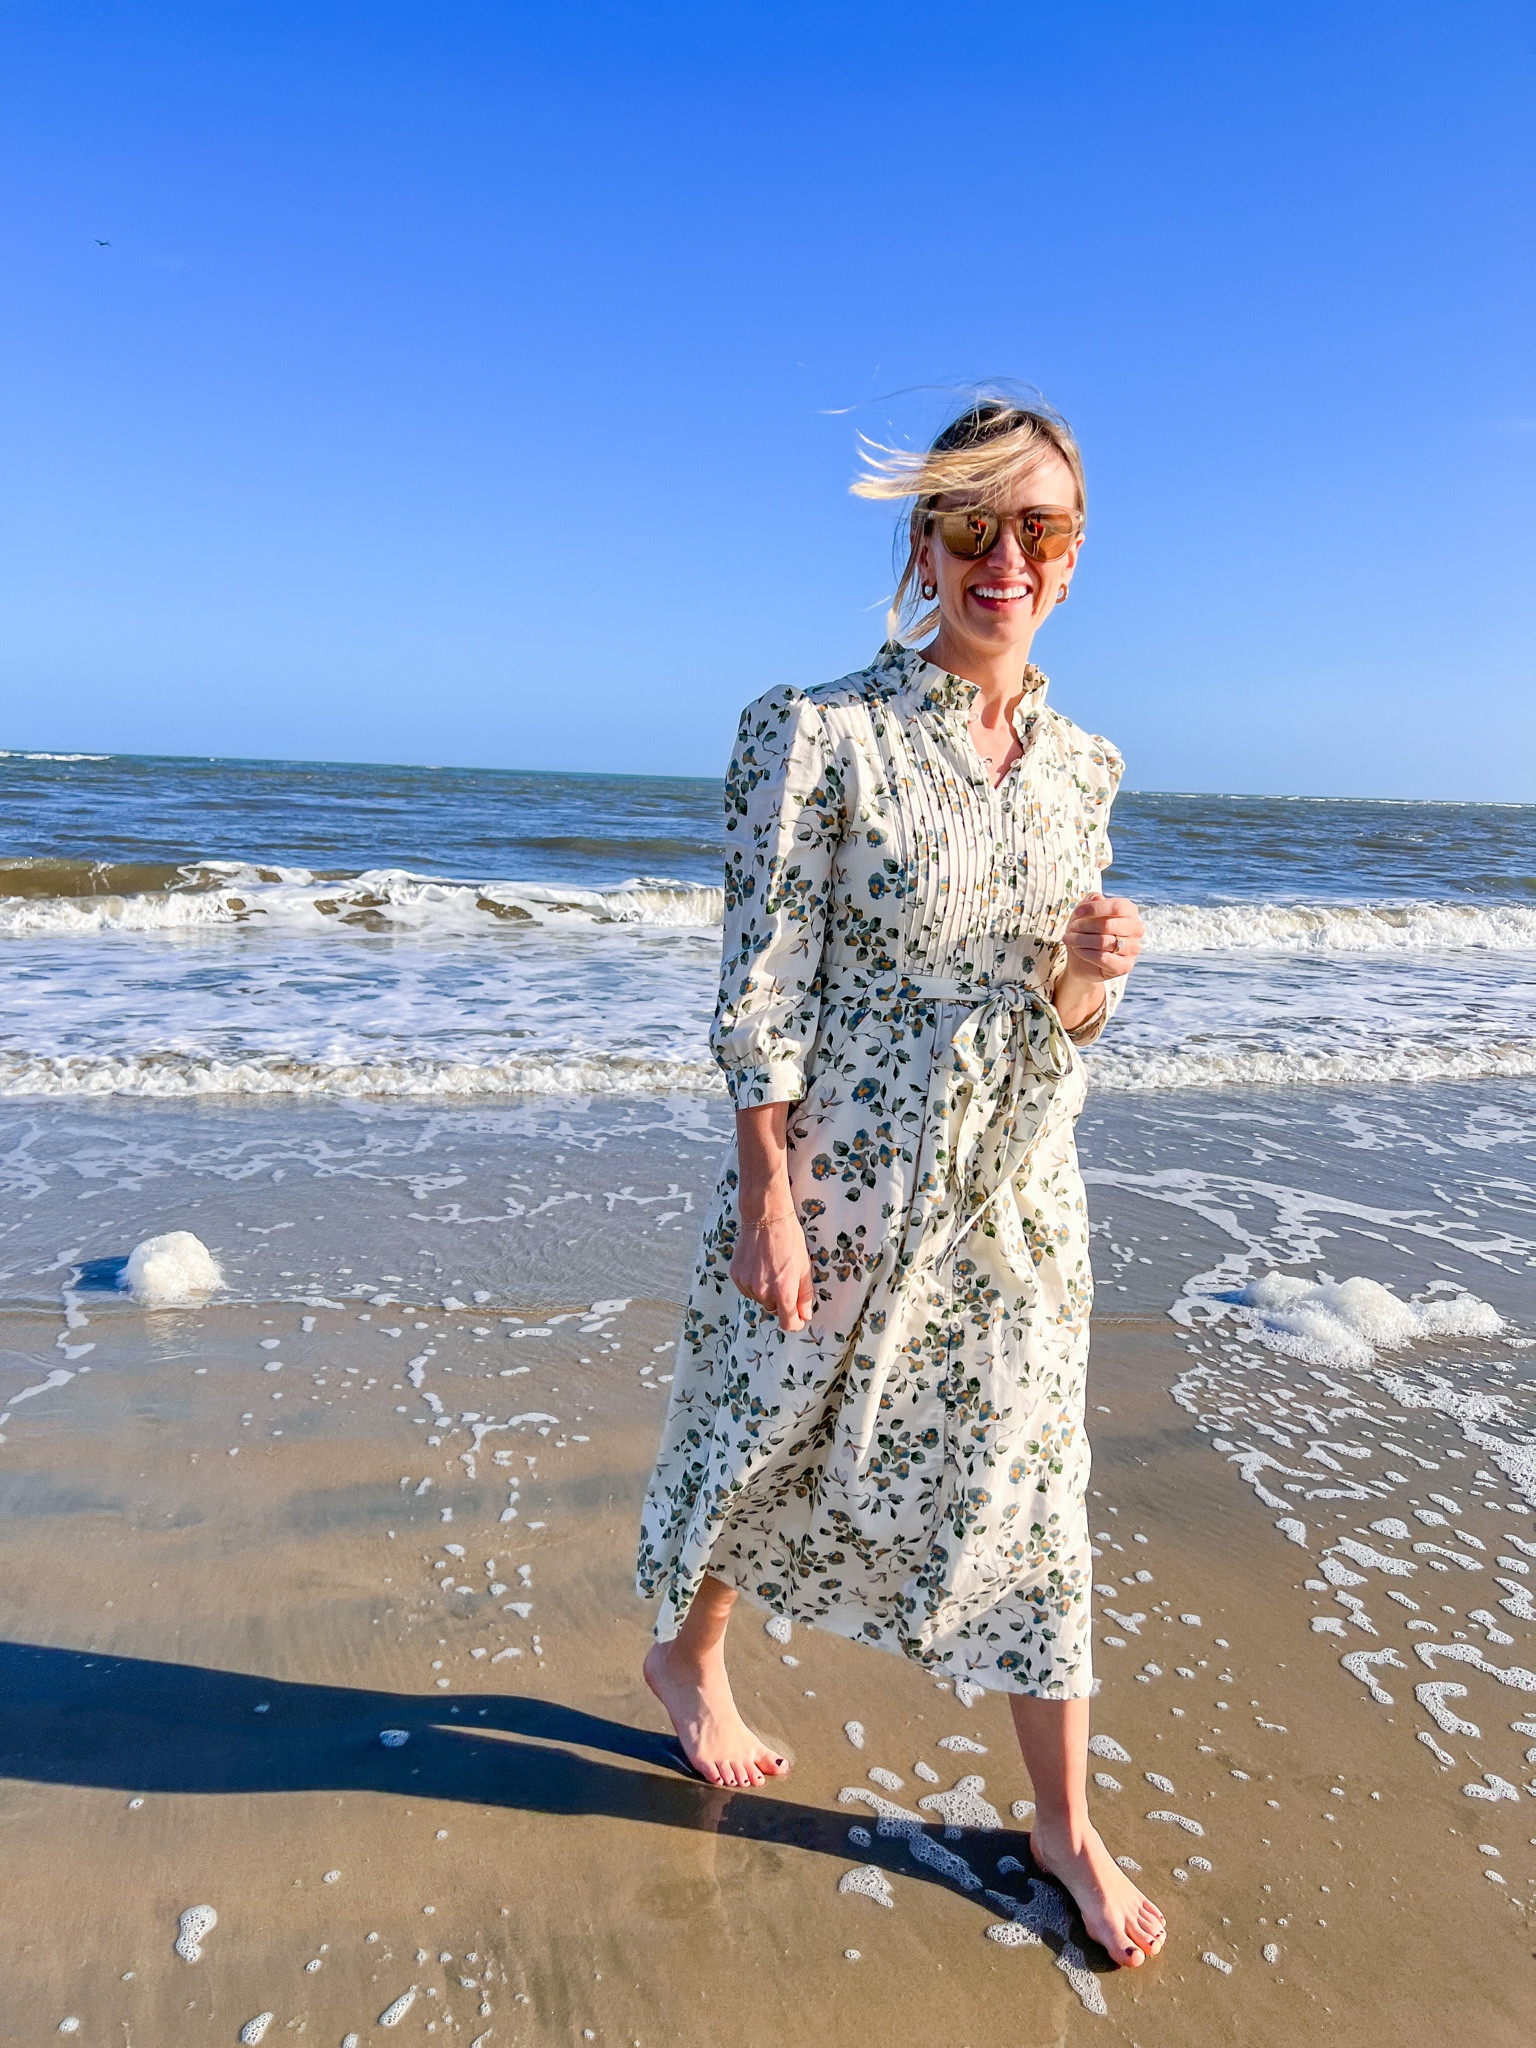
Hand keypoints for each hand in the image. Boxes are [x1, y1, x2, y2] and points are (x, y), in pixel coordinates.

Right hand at [729, 1205, 813, 1332]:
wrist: (765, 1218)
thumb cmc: (789, 1239)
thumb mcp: (804, 1267)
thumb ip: (805, 1295)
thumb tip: (805, 1314)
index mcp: (783, 1291)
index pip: (788, 1323)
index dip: (795, 1323)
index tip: (798, 1317)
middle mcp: (763, 1292)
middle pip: (774, 1310)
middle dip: (781, 1301)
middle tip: (785, 1280)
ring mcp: (747, 1284)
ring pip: (760, 1299)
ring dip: (766, 1292)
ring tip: (771, 1268)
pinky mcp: (736, 1276)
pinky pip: (747, 1289)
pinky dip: (754, 1283)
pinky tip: (759, 1266)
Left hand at [1062, 893, 1144, 983]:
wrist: (1082, 961)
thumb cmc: (1086, 932)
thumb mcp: (1086, 912)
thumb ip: (1092, 900)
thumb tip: (1097, 898)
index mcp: (1130, 911)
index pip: (1117, 907)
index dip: (1095, 908)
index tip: (1077, 913)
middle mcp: (1136, 929)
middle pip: (1108, 925)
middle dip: (1084, 926)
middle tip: (1070, 929)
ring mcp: (1133, 948)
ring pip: (1104, 941)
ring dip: (1081, 940)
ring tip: (1068, 939)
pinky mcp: (1125, 966)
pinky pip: (1103, 958)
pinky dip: (1086, 953)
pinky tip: (1077, 950)